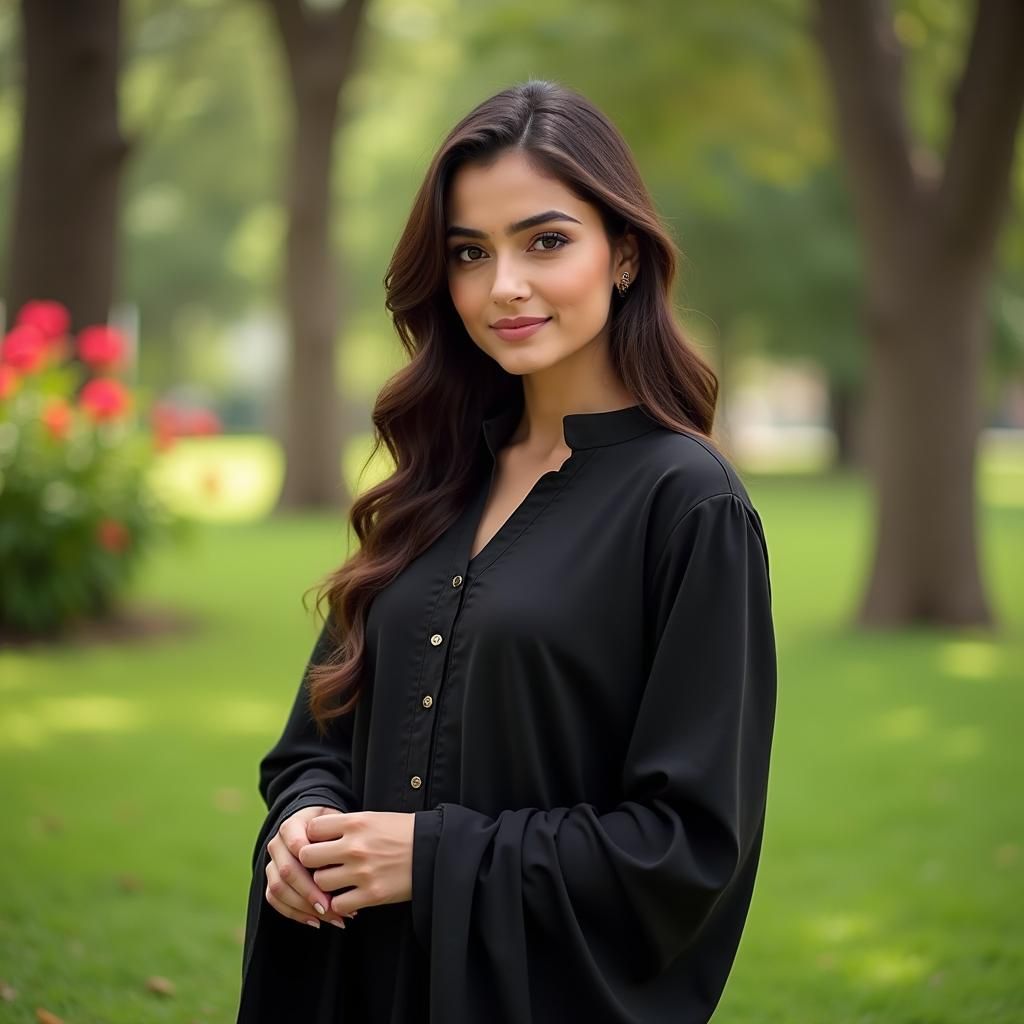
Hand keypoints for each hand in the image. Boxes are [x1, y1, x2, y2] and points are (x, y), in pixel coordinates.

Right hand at [265, 805, 358, 929]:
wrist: (320, 829)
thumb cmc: (334, 829)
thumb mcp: (339, 826)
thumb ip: (338, 840)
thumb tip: (344, 869)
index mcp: (292, 825)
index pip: (296, 845)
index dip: (312, 863)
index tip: (335, 877)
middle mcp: (277, 843)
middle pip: (286, 870)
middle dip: (309, 892)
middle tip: (331, 906)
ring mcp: (271, 862)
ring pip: (278, 888)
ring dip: (304, 907)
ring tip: (330, 917)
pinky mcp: (271, 879)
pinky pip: (274, 900)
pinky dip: (295, 913)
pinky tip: (316, 921)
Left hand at [298, 811, 414, 917]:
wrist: (434, 849)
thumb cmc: (403, 832)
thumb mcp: (374, 818)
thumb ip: (346, 826)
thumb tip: (317, 837)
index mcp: (356, 822)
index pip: (312, 828)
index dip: (312, 837)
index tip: (319, 843)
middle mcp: (355, 846)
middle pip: (308, 857)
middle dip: (312, 862)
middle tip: (322, 865)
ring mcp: (362, 872)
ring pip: (320, 882)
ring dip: (326, 884)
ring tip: (338, 881)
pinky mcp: (372, 894)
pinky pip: (338, 904)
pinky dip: (340, 903)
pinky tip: (349, 896)